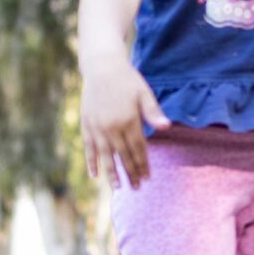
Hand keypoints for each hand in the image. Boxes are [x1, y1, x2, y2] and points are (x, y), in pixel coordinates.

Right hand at [80, 63, 168, 187]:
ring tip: (118, 187)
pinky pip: (89, 148)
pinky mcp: (87, 125)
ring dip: (111, 173)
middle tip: (136, 188)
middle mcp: (111, 127)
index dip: (143, 164)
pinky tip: (95, 175)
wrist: (101, 66)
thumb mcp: (144, 93)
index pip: (138, 149)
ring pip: (105, 156)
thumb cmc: (127, 79)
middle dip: (130, 173)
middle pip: (123, 156)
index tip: (147, 178)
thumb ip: (153, 113)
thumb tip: (166, 128)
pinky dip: (92, 162)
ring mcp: (97, 127)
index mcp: (128, 120)